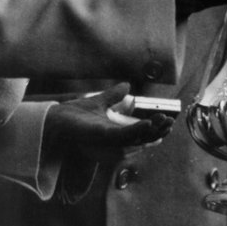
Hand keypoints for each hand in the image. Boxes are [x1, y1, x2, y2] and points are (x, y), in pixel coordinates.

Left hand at [42, 82, 173, 161]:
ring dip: (152, 130)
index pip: (140, 133)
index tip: (168, 121)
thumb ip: (114, 95)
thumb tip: (127, 85)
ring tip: (165, 121)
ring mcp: (109, 140)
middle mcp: (114, 139)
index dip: (155, 128)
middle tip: (171, 123)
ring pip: (137, 138)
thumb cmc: (73, 114)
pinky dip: (137, 130)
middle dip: (158, 131)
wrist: (55, 118)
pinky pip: (124, 136)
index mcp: (115, 132)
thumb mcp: (99, 101)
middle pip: (143, 138)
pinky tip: (148, 123)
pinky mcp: (103, 136)